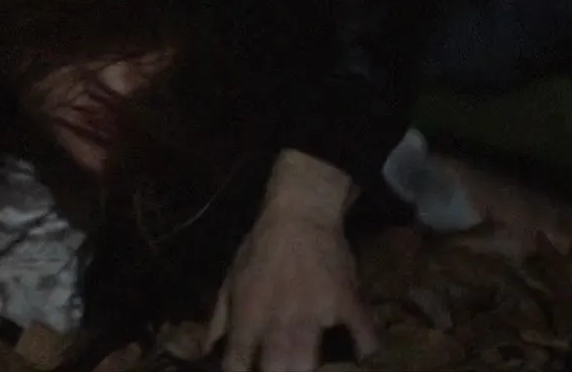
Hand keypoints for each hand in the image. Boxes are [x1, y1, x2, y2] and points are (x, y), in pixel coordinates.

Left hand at [206, 151, 380, 370]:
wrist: (298, 215)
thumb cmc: (260, 248)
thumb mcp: (230, 281)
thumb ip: (218, 320)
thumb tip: (206, 351)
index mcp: (248, 316)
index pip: (237, 364)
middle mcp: (278, 321)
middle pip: (275, 370)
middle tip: (280, 369)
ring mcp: (314, 314)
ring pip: (309, 363)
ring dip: (306, 369)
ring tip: (309, 366)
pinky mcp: (346, 303)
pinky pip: (363, 337)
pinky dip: (366, 349)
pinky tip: (365, 355)